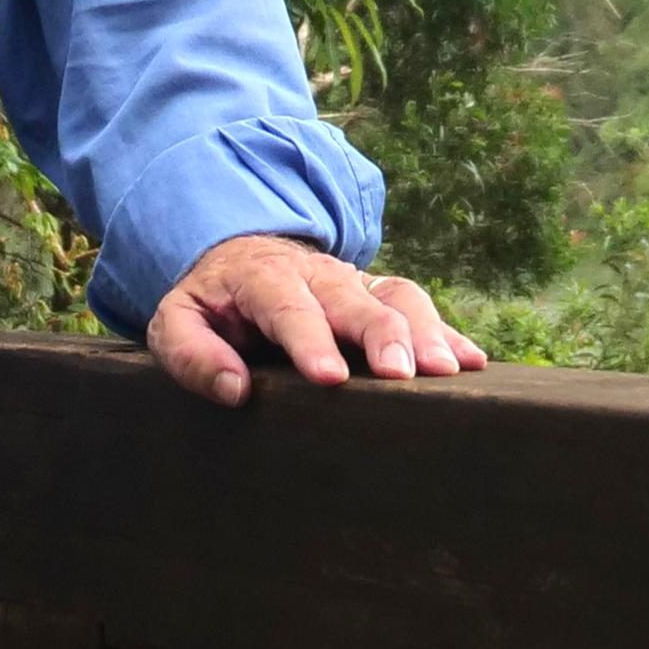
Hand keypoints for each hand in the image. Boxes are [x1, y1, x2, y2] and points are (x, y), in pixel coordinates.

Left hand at [147, 232, 486, 405]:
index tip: (328, 378)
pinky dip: (447, 333)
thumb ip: (192, 354)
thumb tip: (234, 389)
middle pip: (355, 299)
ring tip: (449, 371)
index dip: (310, 341)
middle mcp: (317, 275)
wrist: (240, 259)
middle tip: (401, 373)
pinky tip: (472, 362)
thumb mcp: (175, 323)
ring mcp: (354, 282)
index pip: (288, 307)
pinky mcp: (378, 296)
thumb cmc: (209, 305)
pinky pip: (419, 307)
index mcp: (263, 278)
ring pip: (398, 297)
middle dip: (381, 334)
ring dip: (425, 332)